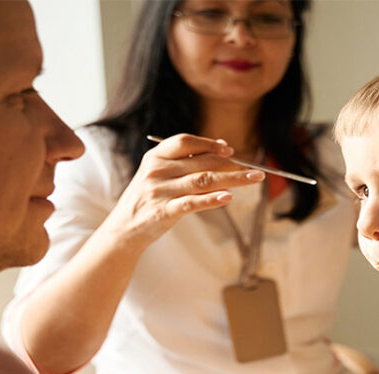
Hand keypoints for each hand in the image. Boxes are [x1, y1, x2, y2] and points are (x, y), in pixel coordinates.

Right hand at [101, 133, 264, 248]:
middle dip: (232, 164)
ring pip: (203, 180)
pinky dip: (212, 199)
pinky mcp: (164, 211)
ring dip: (233, 179)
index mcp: (156, 156)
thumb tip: (222, 147)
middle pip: (202, 162)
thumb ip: (186, 161)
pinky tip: (229, 197)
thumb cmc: (149, 198)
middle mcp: (157, 170)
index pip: (186, 142)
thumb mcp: (160, 174)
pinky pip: (192, 203)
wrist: (124, 227)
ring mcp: (160, 191)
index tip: (229, 150)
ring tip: (254, 178)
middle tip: (254, 169)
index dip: (209, 144)